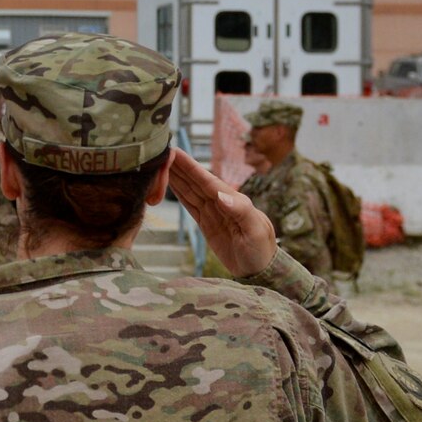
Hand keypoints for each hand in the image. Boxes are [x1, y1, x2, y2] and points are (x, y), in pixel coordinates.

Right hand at [164, 148, 275, 277]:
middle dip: (178, 166)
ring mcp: (212, 211)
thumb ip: (239, 211)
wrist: (259, 270)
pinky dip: (179, 193)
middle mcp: (221, 201)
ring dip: (175, 177)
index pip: (205, 179)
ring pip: (189, 190)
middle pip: (194, 181)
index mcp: (232, 199)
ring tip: (159, 164)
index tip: (174, 152)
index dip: (189, 166)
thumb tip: (221, 195)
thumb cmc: (261, 249)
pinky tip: (169, 183)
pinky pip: (189, 204)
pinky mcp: (206, 223)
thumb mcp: (255, 230)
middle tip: (159, 152)